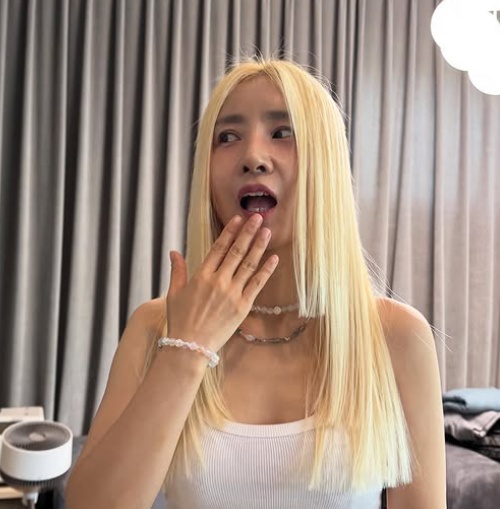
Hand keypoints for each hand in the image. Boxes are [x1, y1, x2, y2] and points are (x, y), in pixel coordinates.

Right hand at [166, 214, 277, 351]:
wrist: (190, 347)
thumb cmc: (180, 320)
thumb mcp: (174, 293)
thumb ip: (177, 271)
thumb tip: (173, 251)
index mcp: (201, 276)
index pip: (218, 248)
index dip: (230, 232)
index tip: (238, 219)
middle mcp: (218, 281)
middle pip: (236, 251)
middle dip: (248, 233)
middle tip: (257, 217)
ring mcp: (232, 294)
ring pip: (248, 265)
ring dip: (259, 246)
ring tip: (267, 231)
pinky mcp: (243, 307)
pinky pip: (257, 285)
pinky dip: (266, 271)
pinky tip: (274, 258)